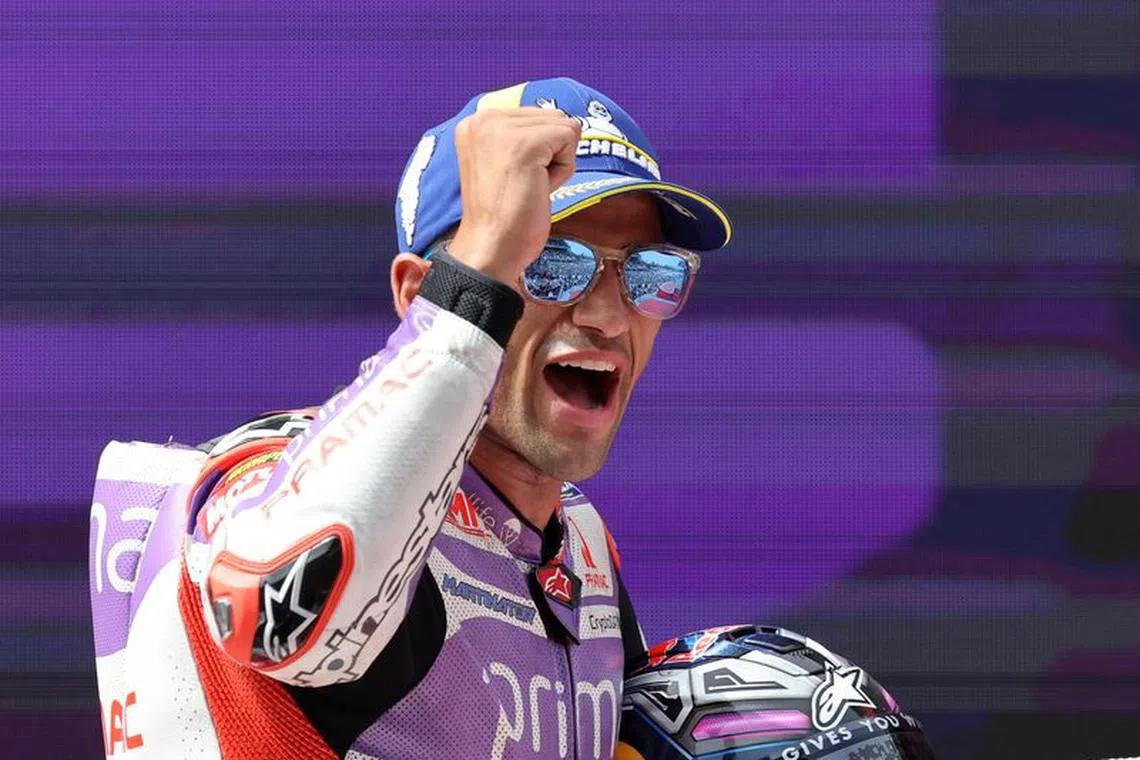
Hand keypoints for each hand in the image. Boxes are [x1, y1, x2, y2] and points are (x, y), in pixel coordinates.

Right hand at [446, 107, 581, 285]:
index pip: (535, 116)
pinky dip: (563, 170)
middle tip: (523, 185)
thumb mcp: (503, 163)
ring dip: (557, 162)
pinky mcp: (525, 143)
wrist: (491, 249)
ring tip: (529, 186)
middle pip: (552, 117)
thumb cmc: (503, 217)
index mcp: (476, 122)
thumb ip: (521, 138)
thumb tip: (566, 123)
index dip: (538, 152)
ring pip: (564, 127)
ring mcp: (502, 128)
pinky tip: (538, 188)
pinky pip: (571, 138)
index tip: (513, 180)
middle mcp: (484, 117)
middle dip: (550, 154)